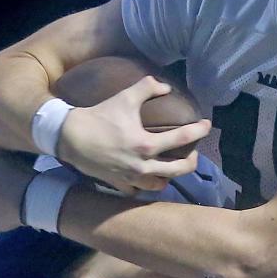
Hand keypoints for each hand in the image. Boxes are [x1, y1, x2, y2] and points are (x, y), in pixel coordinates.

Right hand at [58, 76, 210, 194]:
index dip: (199, 130)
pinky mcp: (118, 184)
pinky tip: (149, 177)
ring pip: (160, 185)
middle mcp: (142, 166)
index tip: (207, 125)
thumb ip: (148, 87)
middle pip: (179, 170)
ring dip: (170, 176)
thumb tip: (167, 86)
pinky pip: (139, 191)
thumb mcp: (125, 96)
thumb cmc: (99, 115)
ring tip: (171, 166)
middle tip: (194, 152)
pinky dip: (147, 185)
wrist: (69, 136)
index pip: (183, 138)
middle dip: (192, 161)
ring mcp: (130, 178)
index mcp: (146, 144)